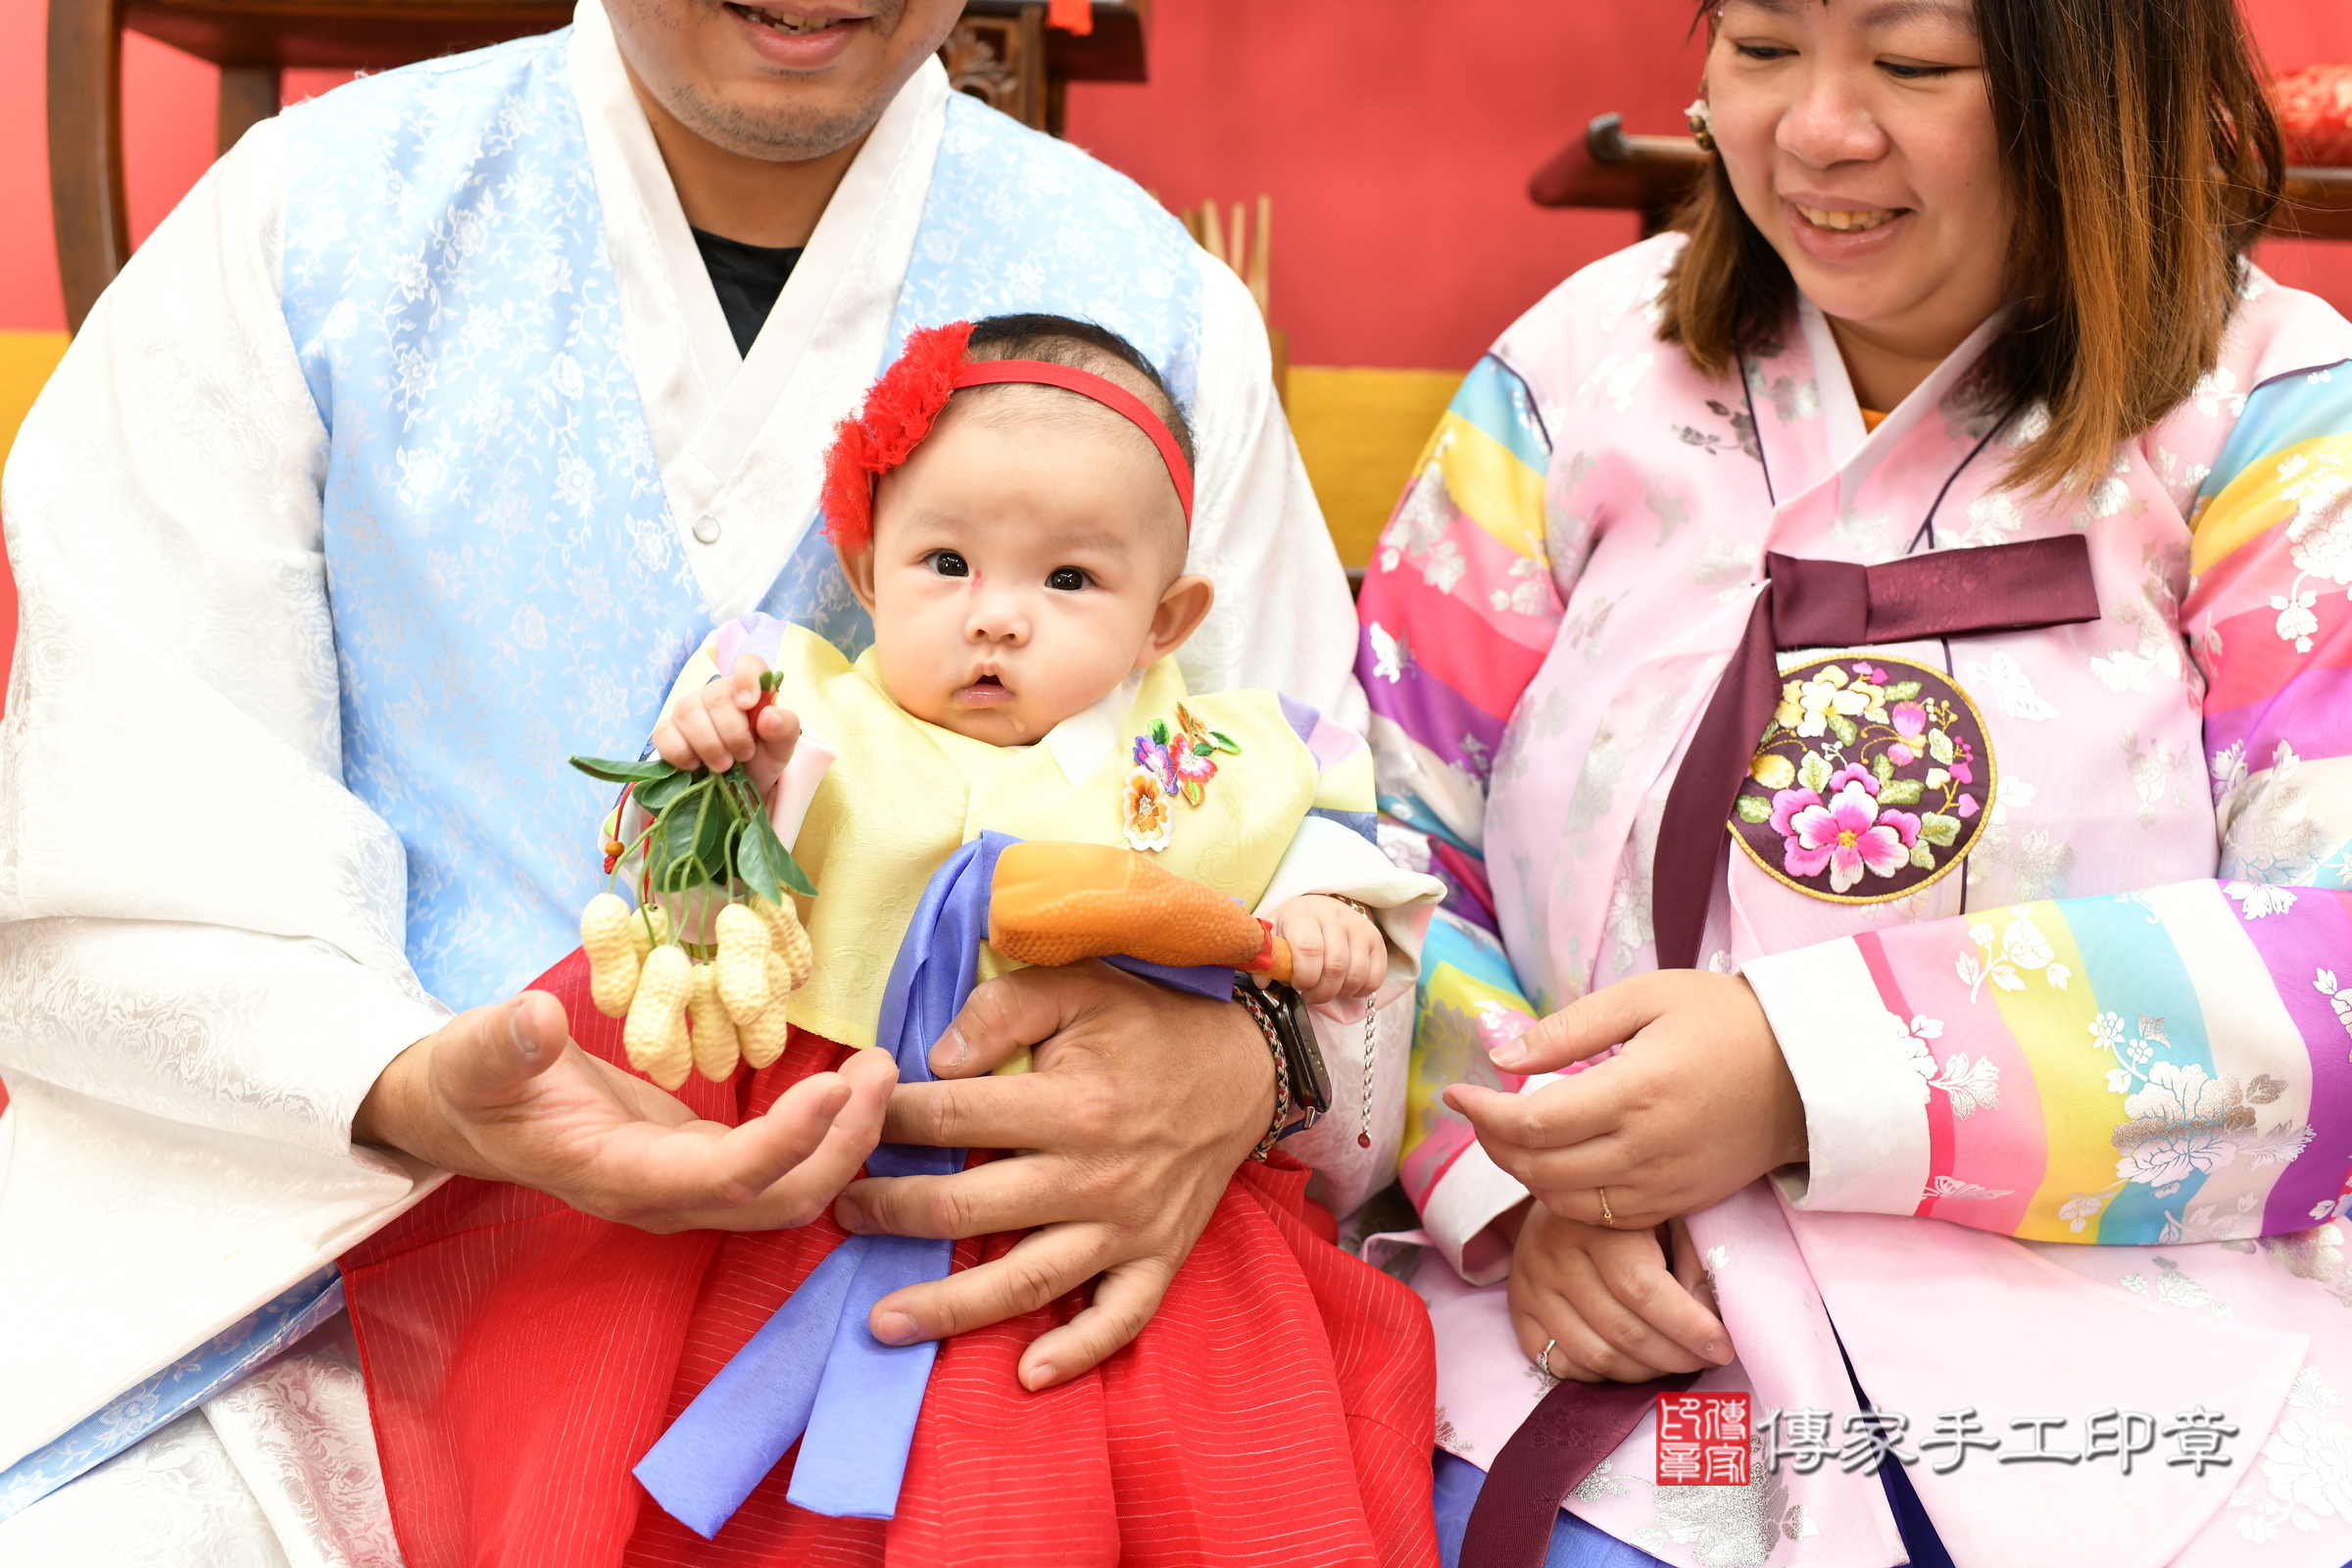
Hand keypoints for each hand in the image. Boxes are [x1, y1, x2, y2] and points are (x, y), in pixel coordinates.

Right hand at [353, 990, 894, 1231]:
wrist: (462, 1115)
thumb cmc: (469, 1082)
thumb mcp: (472, 1054)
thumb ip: (503, 1043)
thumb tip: (536, 1017)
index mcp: (618, 1177)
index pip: (724, 1178)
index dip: (787, 1141)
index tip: (836, 1086)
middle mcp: (664, 1196)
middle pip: (778, 1200)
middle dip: (843, 1145)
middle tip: (886, 1070)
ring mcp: (685, 1187)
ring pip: (788, 1192)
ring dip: (845, 1141)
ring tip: (882, 1071)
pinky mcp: (698, 1164)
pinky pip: (778, 1167)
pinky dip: (824, 1133)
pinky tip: (851, 1084)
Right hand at [653, 653, 802, 796]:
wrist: (740, 787)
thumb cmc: (761, 757)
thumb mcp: (782, 747)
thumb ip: (784, 729)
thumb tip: (769, 716)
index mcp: (748, 690)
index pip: (748, 664)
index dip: (747, 679)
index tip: (748, 705)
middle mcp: (715, 694)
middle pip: (716, 697)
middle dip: (731, 732)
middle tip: (744, 756)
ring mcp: (688, 711)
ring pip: (688, 713)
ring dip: (708, 744)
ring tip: (724, 766)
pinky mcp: (667, 731)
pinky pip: (664, 734)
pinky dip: (680, 752)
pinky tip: (695, 765)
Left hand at [829, 961, 1273, 1391]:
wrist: (1247, 1065)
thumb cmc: (1150, 1021)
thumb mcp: (1079, 984)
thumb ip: (1002, 1010)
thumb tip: (933, 1060)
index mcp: (1070, 1102)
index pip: (952, 1119)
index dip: (889, 1122)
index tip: (850, 1125)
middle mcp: (1094, 1175)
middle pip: (968, 1210)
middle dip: (892, 1213)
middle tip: (840, 1214)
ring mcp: (1127, 1226)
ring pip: (1025, 1281)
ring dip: (948, 1307)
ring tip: (881, 1322)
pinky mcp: (1158, 1257)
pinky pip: (1119, 1318)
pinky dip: (1077, 1352)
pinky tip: (1028, 1374)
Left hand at [1271, 894, 1385, 1003]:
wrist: (1319, 905)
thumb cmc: (1293, 925)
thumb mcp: (1274, 934)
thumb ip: (1267, 957)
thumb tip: (1264, 981)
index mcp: (1304, 915)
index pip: (1310, 949)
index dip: (1304, 976)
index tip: (1297, 985)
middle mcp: (1334, 918)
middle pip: (1335, 966)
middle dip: (1322, 991)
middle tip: (1310, 995)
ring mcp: (1358, 927)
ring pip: (1356, 973)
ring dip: (1340, 992)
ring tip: (1326, 991)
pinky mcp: (1375, 938)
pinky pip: (1376, 974)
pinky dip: (1361, 990)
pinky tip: (1346, 988)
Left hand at [1443, 971, 1804, 1230]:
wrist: (1807, 1071)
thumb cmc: (1723, 1019)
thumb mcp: (1645, 997)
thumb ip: (1569, 1029)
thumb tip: (1501, 1058)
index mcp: (1637, 1089)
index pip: (1533, 1122)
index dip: (1482, 1114)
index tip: (1456, 1093)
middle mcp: (1647, 1147)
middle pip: (1539, 1170)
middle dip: (1493, 1146)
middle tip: (1478, 1113)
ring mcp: (1665, 1184)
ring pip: (1565, 1203)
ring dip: (1524, 1176)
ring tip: (1510, 1138)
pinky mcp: (1679, 1204)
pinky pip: (1603, 1219)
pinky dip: (1565, 1199)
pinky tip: (1557, 1165)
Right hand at [1505, 1202, 1730, 1382]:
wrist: (1561, 1192)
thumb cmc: (1627, 1210)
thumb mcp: (1667, 1216)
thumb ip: (1692, 1261)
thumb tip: (1708, 1319)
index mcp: (1594, 1223)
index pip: (1642, 1290)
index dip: (1689, 1327)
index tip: (1723, 1347)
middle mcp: (1552, 1254)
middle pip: (1622, 1331)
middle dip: (1676, 1356)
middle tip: (1706, 1358)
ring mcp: (1530, 1287)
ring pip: (1596, 1356)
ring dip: (1645, 1372)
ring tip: (1674, 1360)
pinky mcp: (1518, 1312)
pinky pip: (1563, 1366)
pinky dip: (1604, 1374)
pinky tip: (1631, 1360)